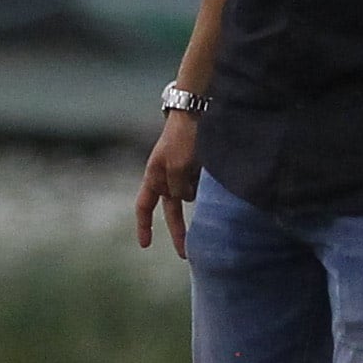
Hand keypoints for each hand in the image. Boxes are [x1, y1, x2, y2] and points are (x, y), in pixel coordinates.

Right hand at [132, 111, 201, 256]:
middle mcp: (167, 176)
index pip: (144, 206)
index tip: (145, 245)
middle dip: (179, 231)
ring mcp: (183, 172)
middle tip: (187, 253)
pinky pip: (201, 188)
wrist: (198, 110)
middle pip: (171, 210)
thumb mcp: (177, 166)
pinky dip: (207, 194)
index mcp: (154, 176)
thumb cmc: (183, 137)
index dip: (144, 226)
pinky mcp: (199, 168)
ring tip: (210, 198)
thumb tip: (186, 199)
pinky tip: (218, 194)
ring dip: (198, 203)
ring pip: (190, 198)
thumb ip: (178, 188)